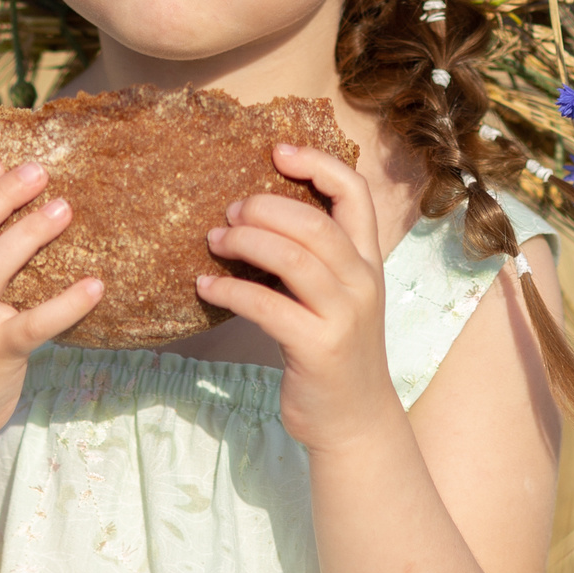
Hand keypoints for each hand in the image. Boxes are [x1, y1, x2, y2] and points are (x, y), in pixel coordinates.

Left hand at [198, 143, 402, 452]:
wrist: (354, 421)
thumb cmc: (333, 352)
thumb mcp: (334, 297)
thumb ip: (312, 259)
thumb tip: (253, 216)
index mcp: (368, 261)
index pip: (356, 193)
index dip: (318, 163)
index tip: (276, 151)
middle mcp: (363, 282)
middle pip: (315, 222)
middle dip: (265, 207)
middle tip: (229, 212)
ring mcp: (344, 316)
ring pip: (294, 258)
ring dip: (245, 242)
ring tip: (214, 241)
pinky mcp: (318, 348)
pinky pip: (267, 306)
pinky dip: (229, 291)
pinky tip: (205, 287)